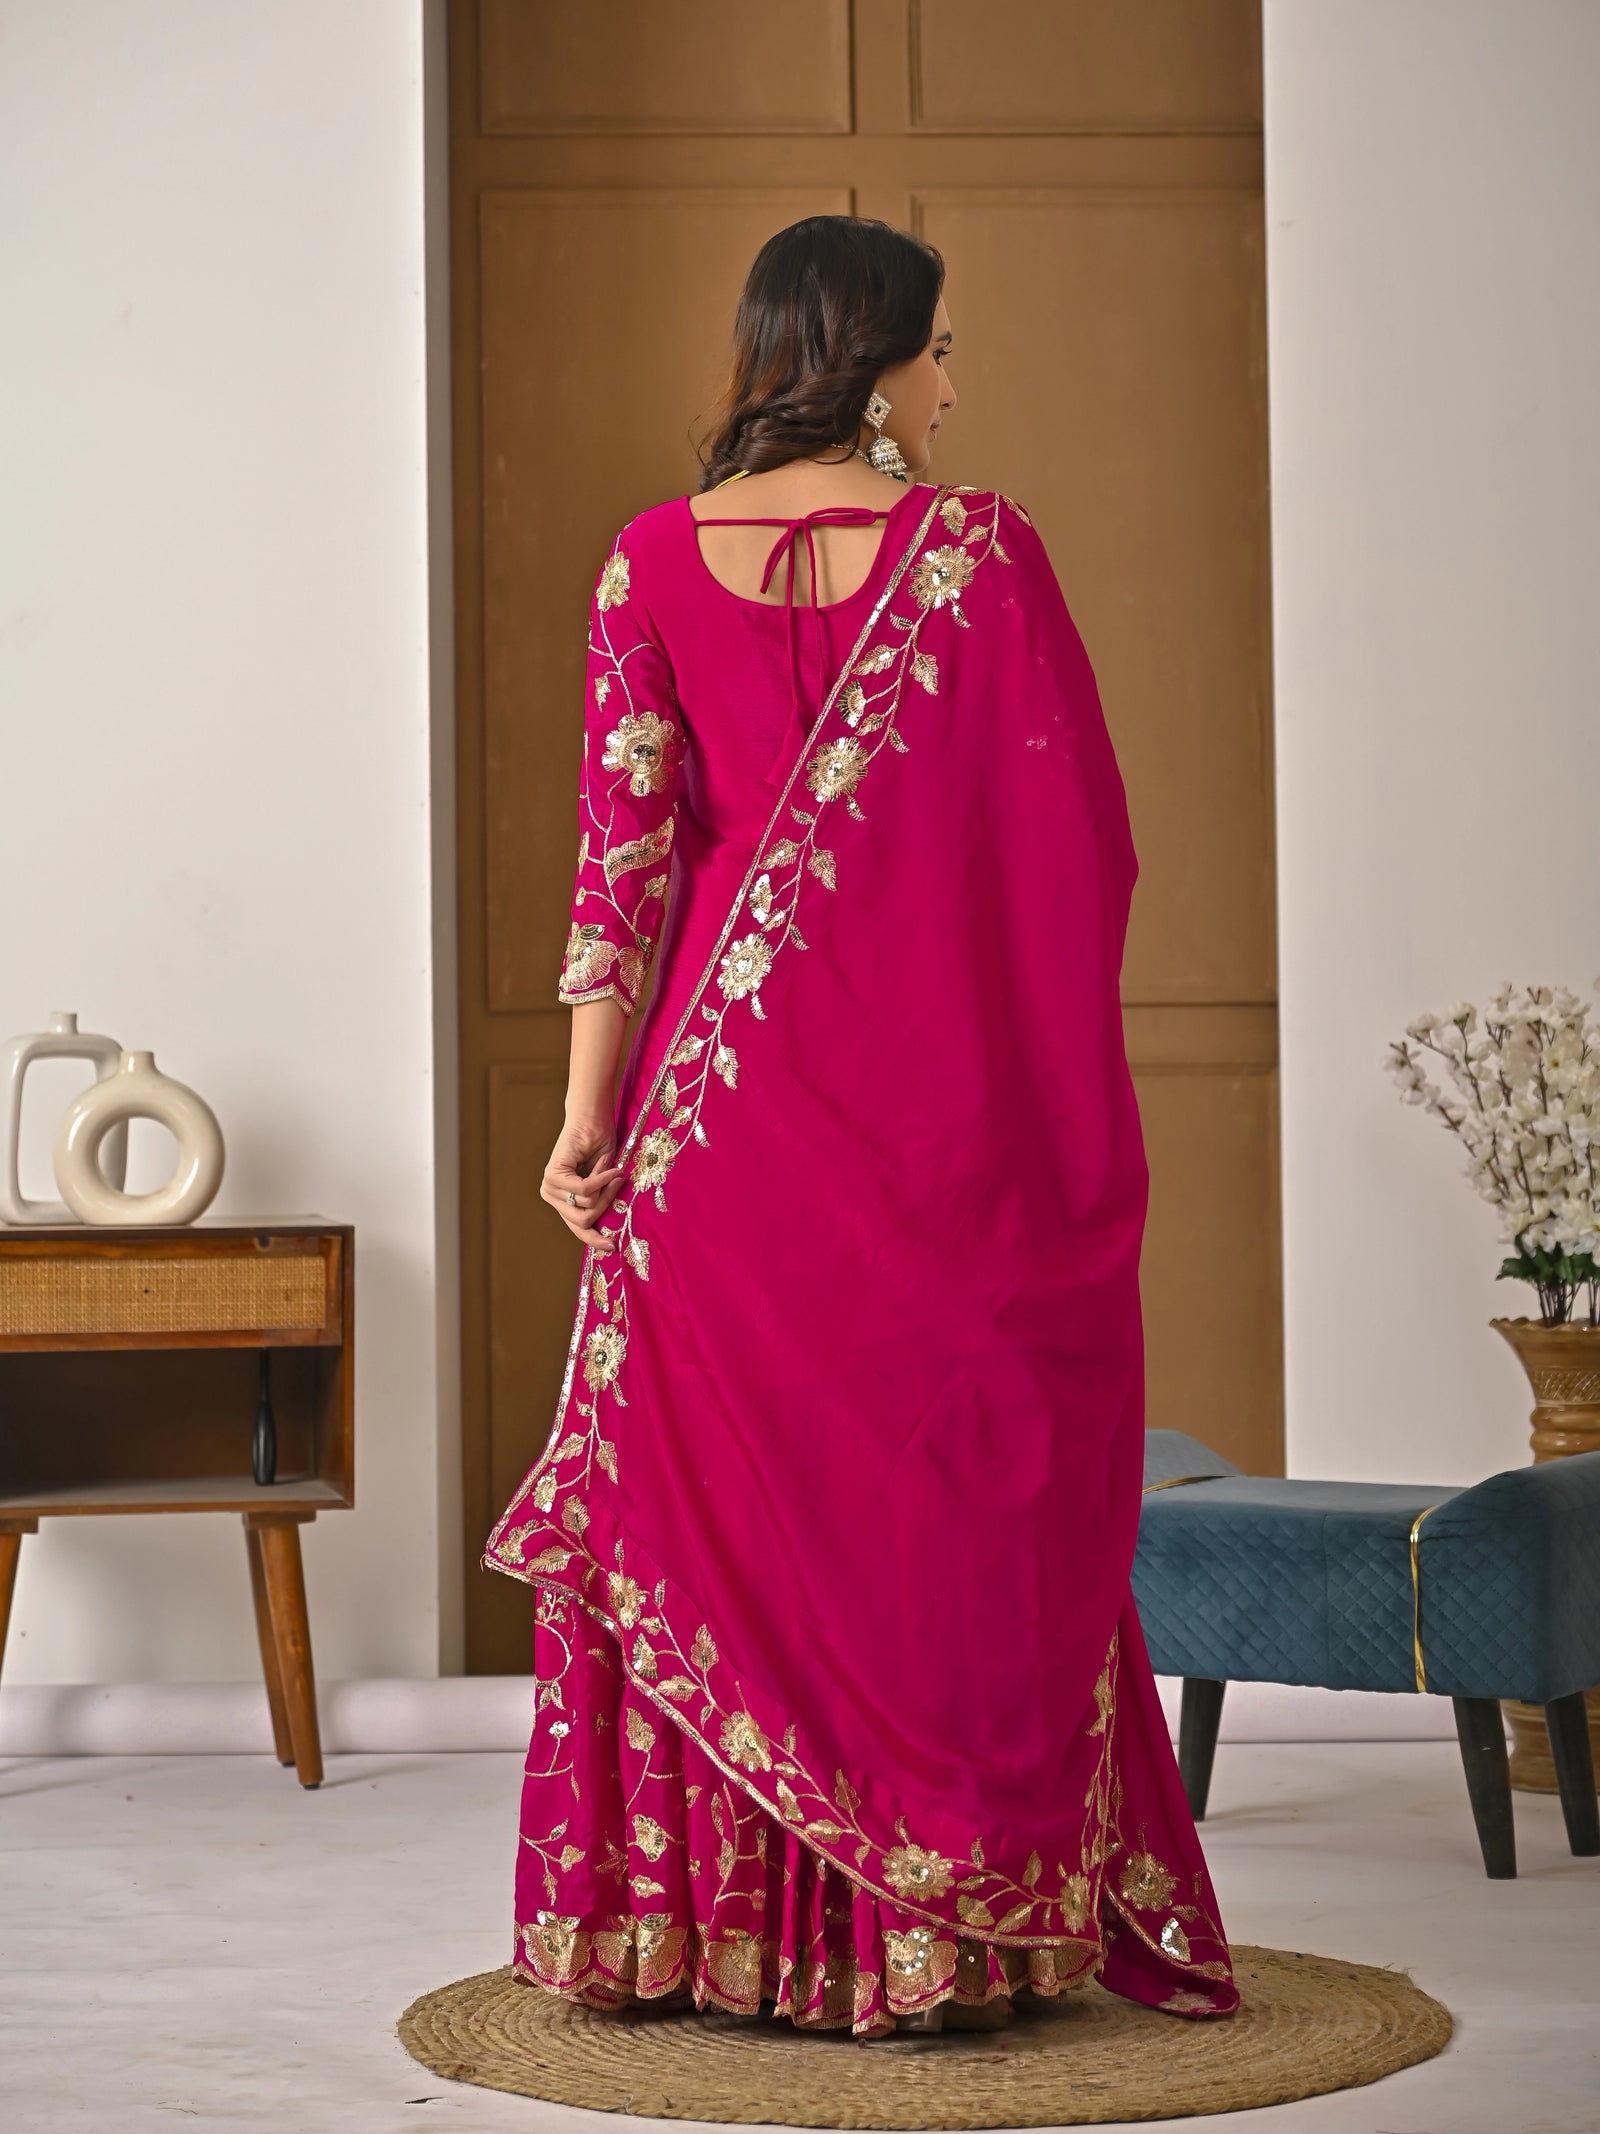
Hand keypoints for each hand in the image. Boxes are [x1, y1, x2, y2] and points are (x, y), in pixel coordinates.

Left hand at [541, 1111, 625, 1253]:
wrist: (592, 1120)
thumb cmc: (600, 1147)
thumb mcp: (603, 1184)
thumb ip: (599, 1204)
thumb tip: (607, 1237)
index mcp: (561, 1200)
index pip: (577, 1229)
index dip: (594, 1239)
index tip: (611, 1247)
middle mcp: (550, 1196)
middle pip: (583, 1221)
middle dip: (606, 1202)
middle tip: (619, 1181)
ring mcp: (548, 1187)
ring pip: (587, 1205)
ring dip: (605, 1186)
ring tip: (610, 1165)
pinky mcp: (552, 1176)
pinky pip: (585, 1189)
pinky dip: (602, 1177)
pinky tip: (608, 1163)